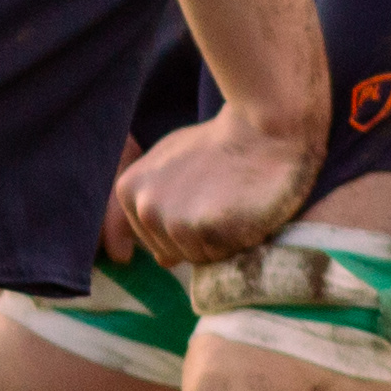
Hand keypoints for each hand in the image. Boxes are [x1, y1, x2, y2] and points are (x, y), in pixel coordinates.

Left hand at [109, 99, 317, 267]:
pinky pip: (222, 256)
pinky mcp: (204, 230)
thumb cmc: (220, 146)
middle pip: (174, 253)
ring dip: (221, 241)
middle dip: (201, 236)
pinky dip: (237, 242)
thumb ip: (157, 205)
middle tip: (222, 197)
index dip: (187, 224)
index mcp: (128, 189)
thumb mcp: (172, 165)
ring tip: (232, 202)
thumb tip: (160, 260)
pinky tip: (243, 210)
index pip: (154, 240)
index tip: (204, 195)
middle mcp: (144, 206)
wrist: (261, 130)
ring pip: (199, 258)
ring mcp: (172, 219)